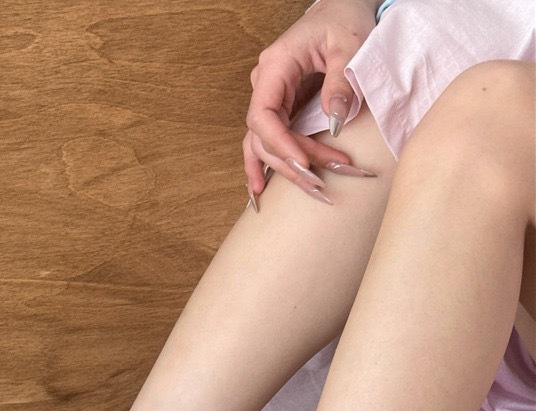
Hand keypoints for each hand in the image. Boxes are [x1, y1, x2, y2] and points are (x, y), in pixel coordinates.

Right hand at [244, 0, 378, 201]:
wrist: (343, 9)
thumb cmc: (345, 19)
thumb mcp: (350, 45)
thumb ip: (341, 83)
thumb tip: (335, 123)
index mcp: (275, 66)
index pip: (263, 116)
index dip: (280, 144)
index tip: (304, 162)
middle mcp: (266, 86)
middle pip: (266, 137)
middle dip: (292, 163)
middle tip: (322, 182)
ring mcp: (271, 98)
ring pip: (264, 144)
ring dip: (284, 170)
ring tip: (308, 190)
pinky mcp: (281, 108)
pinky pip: (265, 142)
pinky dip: (263, 166)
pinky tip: (260, 191)